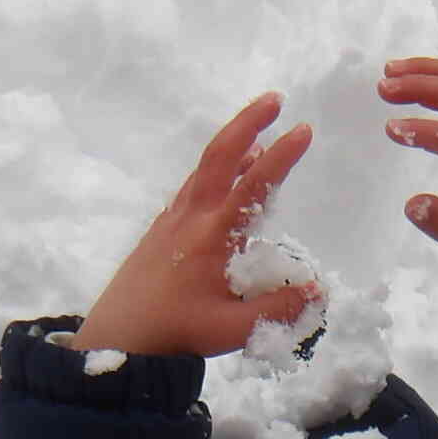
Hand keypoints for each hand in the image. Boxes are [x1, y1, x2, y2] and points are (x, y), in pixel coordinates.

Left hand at [69, 93, 325, 358]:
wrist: (119, 337)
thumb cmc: (176, 332)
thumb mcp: (233, 330)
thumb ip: (278, 309)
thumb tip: (318, 292)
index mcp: (212, 236)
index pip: (253, 186)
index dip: (281, 157)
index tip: (303, 130)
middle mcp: (191, 217)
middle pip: (220, 155)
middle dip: (248, 122)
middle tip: (275, 100)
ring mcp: (172, 220)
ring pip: (204, 170)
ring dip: (233, 148)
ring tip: (258, 140)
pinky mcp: (161, 231)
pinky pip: (192, 189)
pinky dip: (215, 174)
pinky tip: (223, 183)